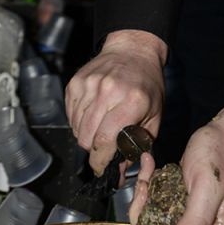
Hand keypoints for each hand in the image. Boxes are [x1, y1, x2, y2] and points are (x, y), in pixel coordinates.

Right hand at [65, 30, 167, 174]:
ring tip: (100, 128)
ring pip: (76, 127)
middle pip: (87, 137)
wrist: (133, 50)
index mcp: (132, 101)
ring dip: (85, 136)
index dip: (100, 161)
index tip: (101, 168)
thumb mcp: (153, 115)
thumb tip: (121, 174)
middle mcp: (108, 91)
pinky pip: (70, 114)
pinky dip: (78, 122)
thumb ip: (138, 146)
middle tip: (102, 150)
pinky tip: (92, 115)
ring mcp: (89, 85)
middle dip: (93, 151)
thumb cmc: (147, 83)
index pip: (105, 140)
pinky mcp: (76, 82)